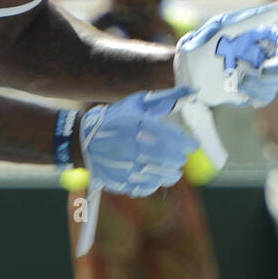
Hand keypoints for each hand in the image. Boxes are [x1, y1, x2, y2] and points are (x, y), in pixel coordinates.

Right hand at [77, 87, 198, 197]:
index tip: (194, 145)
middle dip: (178, 158)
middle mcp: (129, 145)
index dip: (185, 142)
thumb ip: (167, 98)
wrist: (83, 140)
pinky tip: (155, 177)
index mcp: (135, 123)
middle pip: (165, 157)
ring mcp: (122, 164)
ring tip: (174, 171)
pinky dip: (153, 184)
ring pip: (156, 175)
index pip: (168, 135)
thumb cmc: (116, 118)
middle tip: (182, 157)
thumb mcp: (138, 103)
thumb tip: (193, 91)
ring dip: (170, 174)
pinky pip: (142, 187)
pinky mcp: (118, 180)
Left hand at [175, 3, 277, 107]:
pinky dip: (256, 95)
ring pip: (277, 82)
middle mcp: (259, 54)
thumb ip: (250, 19)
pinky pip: (266, 96)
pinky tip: (239, 91)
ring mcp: (255, 73)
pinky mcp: (249, 91)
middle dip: (277, 70)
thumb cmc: (199, 47)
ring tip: (240, 83)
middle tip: (262, 73)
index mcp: (256, 36)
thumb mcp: (223, 28)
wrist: (183, 77)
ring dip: (262, 85)